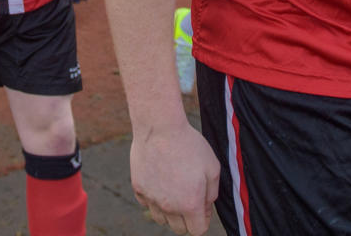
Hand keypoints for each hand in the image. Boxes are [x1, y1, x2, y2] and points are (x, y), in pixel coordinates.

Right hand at [131, 120, 218, 234]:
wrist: (160, 126)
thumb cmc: (189, 143)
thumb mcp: (212, 167)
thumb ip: (212, 193)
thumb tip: (205, 206)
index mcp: (190, 204)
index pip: (197, 230)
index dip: (203, 219)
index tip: (202, 205)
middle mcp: (169, 206)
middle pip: (178, 228)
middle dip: (186, 218)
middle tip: (187, 196)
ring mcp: (151, 198)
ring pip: (161, 219)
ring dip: (168, 211)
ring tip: (172, 189)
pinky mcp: (138, 187)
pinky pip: (146, 203)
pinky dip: (153, 197)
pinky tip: (159, 180)